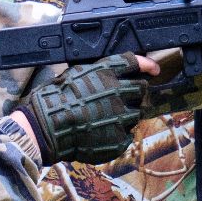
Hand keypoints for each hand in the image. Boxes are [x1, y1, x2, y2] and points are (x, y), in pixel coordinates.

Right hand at [20, 54, 153, 164]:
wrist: (47, 127)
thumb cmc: (55, 99)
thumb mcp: (75, 73)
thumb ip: (98, 71)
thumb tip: (112, 72)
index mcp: (107, 73)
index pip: (135, 63)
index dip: (147, 65)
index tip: (154, 70)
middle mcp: (119, 91)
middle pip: (141, 89)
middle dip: (135, 92)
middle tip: (122, 100)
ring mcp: (121, 116)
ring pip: (136, 113)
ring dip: (126, 114)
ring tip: (105, 119)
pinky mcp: (119, 137)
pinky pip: (127, 134)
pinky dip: (118, 134)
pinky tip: (102, 133)